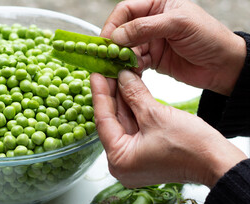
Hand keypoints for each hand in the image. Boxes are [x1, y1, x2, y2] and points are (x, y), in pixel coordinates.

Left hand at [90, 70, 246, 187]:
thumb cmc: (189, 146)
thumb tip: (122, 77)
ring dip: (121, 99)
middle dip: (111, 95)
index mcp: (119, 159)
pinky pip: (133, 127)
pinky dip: (132, 109)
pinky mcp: (144, 153)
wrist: (216, 162)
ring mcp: (133, 159)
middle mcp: (122, 162)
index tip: (95, 74)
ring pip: (122, 122)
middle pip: (111, 121)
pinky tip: (129, 89)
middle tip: (106, 71)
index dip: (99, 94)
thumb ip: (134, 94)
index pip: (103, 121)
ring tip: (117, 75)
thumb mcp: (156, 115)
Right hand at [102, 0, 245, 95]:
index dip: (113, 24)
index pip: (126, 10)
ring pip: (126, 49)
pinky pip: (134, 63)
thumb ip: (146, 27)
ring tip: (119, 68)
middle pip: (122, 31)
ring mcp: (151, 41)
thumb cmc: (207, 37)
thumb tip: (117, 36)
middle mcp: (151, 22)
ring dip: (121, 58)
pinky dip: (130, 68)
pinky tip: (130, 73)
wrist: (223, 65)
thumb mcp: (178, 24)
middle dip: (114, 44)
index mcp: (157, 5)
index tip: (106, 41)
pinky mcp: (152, 59)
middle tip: (108, 57)